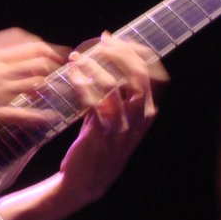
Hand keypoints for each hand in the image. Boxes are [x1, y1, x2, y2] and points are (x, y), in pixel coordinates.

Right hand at [0, 27, 69, 139]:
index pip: (26, 44)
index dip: (46, 46)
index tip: (56, 49)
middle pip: (35, 62)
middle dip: (54, 63)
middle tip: (66, 66)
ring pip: (32, 84)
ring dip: (48, 84)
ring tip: (59, 85)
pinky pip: (19, 116)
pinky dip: (37, 116)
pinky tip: (49, 116)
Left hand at [57, 33, 167, 206]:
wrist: (84, 182)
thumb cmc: (96, 146)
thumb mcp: (110, 118)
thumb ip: (111, 94)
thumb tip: (101, 60)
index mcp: (145, 112)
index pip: (147, 73)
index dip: (130, 50)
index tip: (109, 37)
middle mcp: (139, 119)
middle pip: (138, 76)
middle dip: (118, 53)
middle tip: (98, 42)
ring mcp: (123, 127)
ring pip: (116, 86)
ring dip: (94, 66)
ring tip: (77, 57)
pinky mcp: (103, 134)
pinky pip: (96, 102)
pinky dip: (83, 84)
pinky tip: (72, 75)